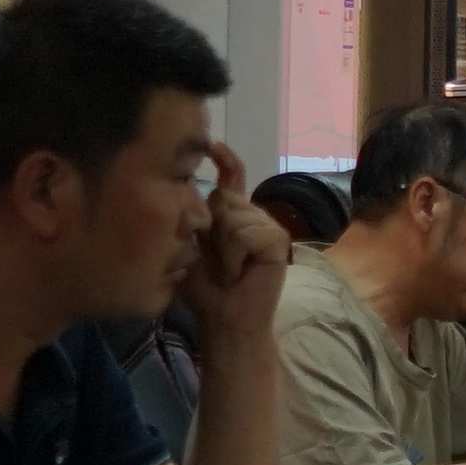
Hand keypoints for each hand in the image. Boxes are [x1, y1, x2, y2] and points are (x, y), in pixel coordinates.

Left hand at [176, 176, 293, 349]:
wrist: (225, 320)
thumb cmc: (204, 290)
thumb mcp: (187, 247)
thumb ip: (190, 219)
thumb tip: (189, 188)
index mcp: (232, 216)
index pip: (231, 179)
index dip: (225, 159)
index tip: (211, 144)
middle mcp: (252, 216)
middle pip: (224, 197)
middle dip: (210, 227)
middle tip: (216, 261)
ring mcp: (268, 227)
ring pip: (233, 215)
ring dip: (222, 248)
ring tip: (229, 270)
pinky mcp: (278, 241)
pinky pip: (246, 233)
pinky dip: (235, 255)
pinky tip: (240, 272)